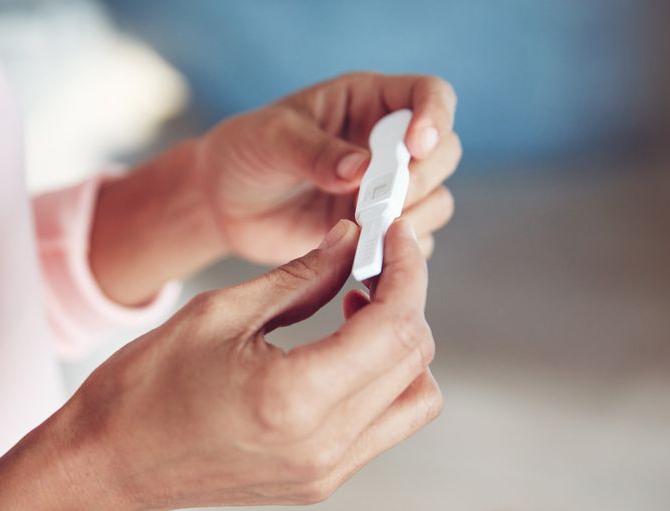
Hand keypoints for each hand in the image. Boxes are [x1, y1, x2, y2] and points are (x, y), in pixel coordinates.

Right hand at [0, 219, 441, 510]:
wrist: (109, 462)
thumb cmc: (145, 388)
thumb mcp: (219, 312)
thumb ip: (299, 277)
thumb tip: (351, 243)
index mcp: (294, 397)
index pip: (395, 327)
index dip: (408, 270)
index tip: (396, 236)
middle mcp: (323, 445)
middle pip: (416, 362)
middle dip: (407, 299)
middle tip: (375, 263)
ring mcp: (325, 472)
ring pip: (415, 399)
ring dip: (400, 346)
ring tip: (356, 310)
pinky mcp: (319, 481)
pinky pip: (383, 425)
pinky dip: (380, 379)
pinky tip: (340, 349)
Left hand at [196, 72, 460, 262]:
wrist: (224, 203)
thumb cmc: (247, 151)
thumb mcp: (273, 139)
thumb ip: (316, 152)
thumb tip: (363, 170)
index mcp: (368, 103)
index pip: (429, 95)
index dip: (435, 117)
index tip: (416, 146)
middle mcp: (387, 145)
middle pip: (445, 152)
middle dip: (422, 178)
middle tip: (382, 200)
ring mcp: (386, 191)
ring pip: (437, 201)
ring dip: (414, 218)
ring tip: (368, 229)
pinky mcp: (376, 231)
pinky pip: (411, 245)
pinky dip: (397, 253)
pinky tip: (364, 255)